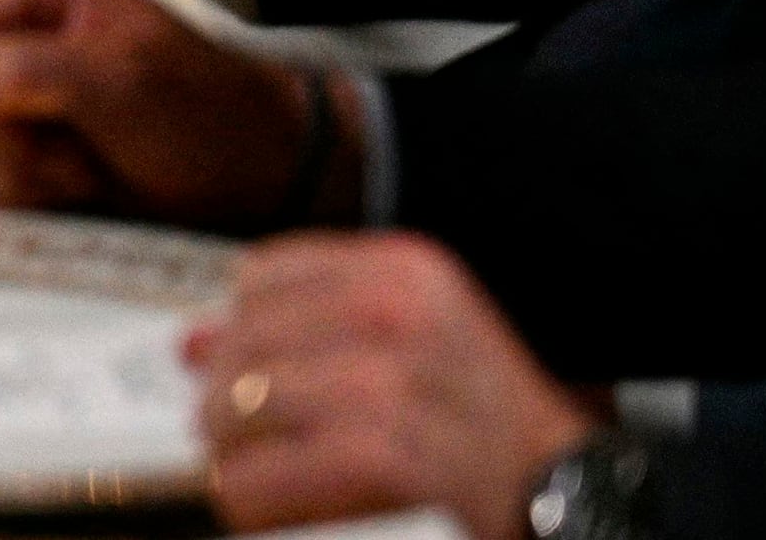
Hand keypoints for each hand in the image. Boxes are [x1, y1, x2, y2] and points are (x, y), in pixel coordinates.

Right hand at [0, 0, 339, 227]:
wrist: (268, 185)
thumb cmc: (210, 118)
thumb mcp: (120, 82)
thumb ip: (22, 73)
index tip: (27, 118)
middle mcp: (24, 41)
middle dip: (8, 145)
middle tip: (78, 160)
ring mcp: (26, 103)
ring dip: (19, 180)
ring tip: (88, 179)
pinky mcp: (33, 156)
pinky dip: (26, 201)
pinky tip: (80, 196)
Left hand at [190, 234, 603, 535]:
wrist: (572, 490)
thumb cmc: (479, 419)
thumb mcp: (408, 342)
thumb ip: (306, 329)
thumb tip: (193, 341)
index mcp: (404, 270)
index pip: (267, 274)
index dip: (234, 324)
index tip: (224, 359)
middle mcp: (403, 312)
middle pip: (251, 336)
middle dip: (222, 386)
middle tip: (215, 424)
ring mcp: (402, 383)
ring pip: (257, 396)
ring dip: (228, 438)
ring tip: (229, 463)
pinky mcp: (403, 458)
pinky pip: (287, 464)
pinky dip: (254, 485)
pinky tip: (246, 496)